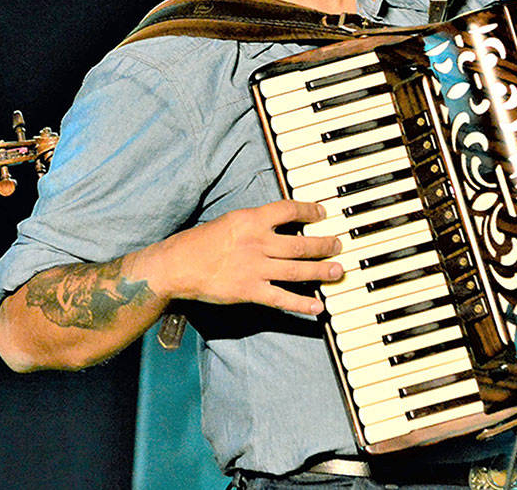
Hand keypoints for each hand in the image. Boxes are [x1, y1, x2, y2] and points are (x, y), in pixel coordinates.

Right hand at [153, 199, 342, 315]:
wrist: (178, 265)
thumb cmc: (199, 242)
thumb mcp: (228, 222)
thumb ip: (253, 224)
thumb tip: (277, 225)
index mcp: (250, 219)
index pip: (288, 210)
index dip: (309, 210)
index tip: (322, 213)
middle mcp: (257, 242)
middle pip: (300, 244)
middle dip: (323, 245)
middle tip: (338, 246)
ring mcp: (255, 268)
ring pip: (297, 270)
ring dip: (321, 271)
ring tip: (337, 271)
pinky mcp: (250, 291)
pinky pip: (282, 298)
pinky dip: (302, 304)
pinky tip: (318, 307)